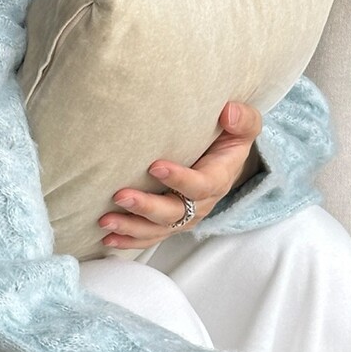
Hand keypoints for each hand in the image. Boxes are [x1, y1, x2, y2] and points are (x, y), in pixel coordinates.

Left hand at [98, 102, 262, 250]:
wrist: (226, 159)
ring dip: (131, 227)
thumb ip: (242, 118)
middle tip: (120, 196)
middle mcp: (201, 204)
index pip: (200, 185)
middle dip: (146, 207)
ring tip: (106, 221)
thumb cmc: (230, 138)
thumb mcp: (244, 125)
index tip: (154, 166)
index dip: (179, 179)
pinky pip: (151, 236)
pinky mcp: (170, 222)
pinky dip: (129, 239)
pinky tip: (108, 239)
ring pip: (159, 229)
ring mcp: (185, 216)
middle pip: (174, 212)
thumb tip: (227, 112)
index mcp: (218, 179)